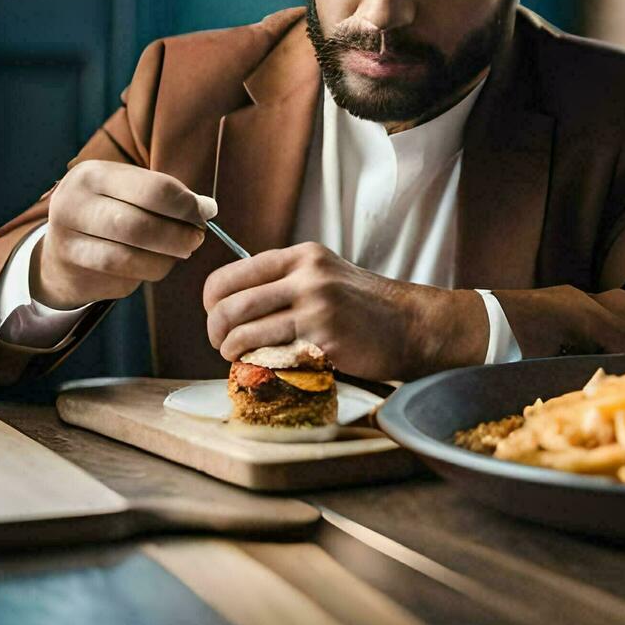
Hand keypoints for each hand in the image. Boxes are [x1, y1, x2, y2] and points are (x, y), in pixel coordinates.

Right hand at [34, 160, 216, 308]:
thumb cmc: (109, 212)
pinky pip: (123, 276)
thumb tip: (207, 209)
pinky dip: (147, 272)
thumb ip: (166, 196)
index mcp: (92, 174)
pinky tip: (153, 264)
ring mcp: (67, 239)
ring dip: (166, 258)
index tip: (207, 212)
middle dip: (179, 235)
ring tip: (178, 252)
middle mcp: (72, 203)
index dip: (187, 205)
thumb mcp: (129, 191)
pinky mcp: (72, 269)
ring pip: (131, 257)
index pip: (153, 189)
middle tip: (196, 238)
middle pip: (140, 225)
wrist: (61, 249)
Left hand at [201, 241, 486, 380]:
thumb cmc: (366, 307)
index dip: (212, 301)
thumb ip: (287, 281)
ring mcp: (316, 307)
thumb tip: (234, 302)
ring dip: (232, 352)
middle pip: (231, 305)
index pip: (232, 274)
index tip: (215, 317)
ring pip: (245, 332)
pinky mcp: (325, 339)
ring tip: (238, 359)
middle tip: (220, 344)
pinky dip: (259, 366)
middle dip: (215, 331)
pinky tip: (264, 368)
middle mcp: (307, 276)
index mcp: (303, 256)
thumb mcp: (327, 275)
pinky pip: (272, 355)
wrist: (412, 325)